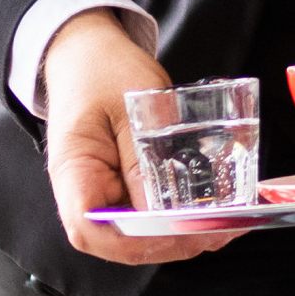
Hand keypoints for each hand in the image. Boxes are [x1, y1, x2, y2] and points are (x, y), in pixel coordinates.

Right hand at [41, 11, 245, 265]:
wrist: (86, 51)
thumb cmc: (103, 70)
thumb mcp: (131, 105)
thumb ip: (143, 159)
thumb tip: (162, 212)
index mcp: (72, 168)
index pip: (89, 226)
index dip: (133, 240)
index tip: (176, 231)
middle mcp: (81, 191)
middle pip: (116, 241)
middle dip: (167, 244)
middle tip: (216, 230)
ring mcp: (101, 193)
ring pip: (133, 237)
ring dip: (176, 238)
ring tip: (221, 226)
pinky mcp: (119, 188)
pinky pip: (143, 217)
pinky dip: (174, 223)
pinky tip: (207, 217)